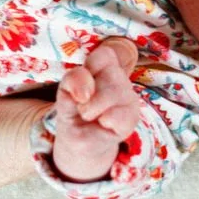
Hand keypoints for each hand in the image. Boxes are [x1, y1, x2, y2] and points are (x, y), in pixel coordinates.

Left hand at [50, 36, 141, 181]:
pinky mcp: (133, 117)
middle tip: (82, 107)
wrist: (78, 145)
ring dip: (93, 109)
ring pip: (114, 93)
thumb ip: (72, 82)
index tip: (82, 84)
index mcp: (103, 68)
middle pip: (110, 74)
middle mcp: (119, 80)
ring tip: (89, 117)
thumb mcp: (64, 94)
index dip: (92, 67)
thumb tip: (86, 93)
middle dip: (88, 94)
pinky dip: (105, 122)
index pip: (106, 54)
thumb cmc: (73, 114)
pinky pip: (119, 115)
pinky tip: (102, 125)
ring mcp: (128, 98)